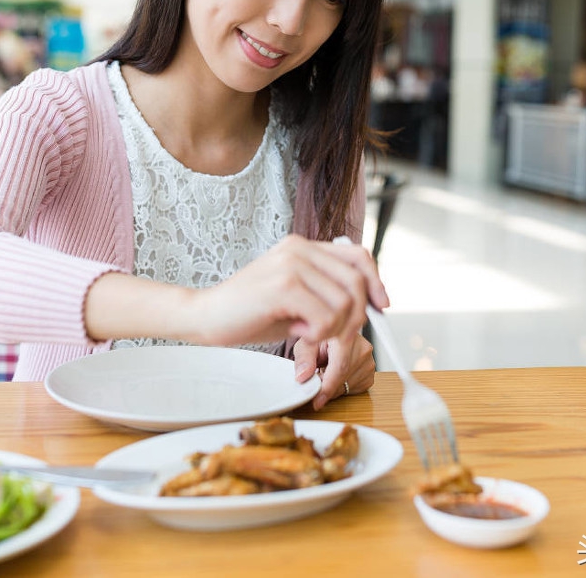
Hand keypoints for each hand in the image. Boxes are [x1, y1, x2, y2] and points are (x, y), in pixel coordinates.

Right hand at [191, 234, 387, 346]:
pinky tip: (297, 333)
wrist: (204, 317)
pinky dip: (318, 335)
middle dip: (355, 319)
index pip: (358, 255)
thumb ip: (324, 294)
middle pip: (356, 283)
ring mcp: (291, 264)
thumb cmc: (248, 313)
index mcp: (303, 246)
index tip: (381, 307)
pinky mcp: (283, 286)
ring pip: (344, 304)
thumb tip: (365, 308)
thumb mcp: (294, 298)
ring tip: (306, 334)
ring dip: (332, 331)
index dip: (375, 281)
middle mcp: (299, 249)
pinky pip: (326, 318)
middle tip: (337, 339)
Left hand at [293, 334, 375, 409]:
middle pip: (344, 378)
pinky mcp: (371, 374)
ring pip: (349, 386)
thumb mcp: (306, 344)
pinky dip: (342, 387)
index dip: (328, 387)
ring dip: (333, 387)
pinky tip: (337, 376)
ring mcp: (369, 361)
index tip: (317, 401)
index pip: (340, 367)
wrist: (336, 336)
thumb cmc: (321, 339)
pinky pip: (355, 389)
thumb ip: (304, 359)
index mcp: (347, 336)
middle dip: (326, 387)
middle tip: (313, 383)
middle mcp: (363, 348)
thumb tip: (303, 376)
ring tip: (326, 372)